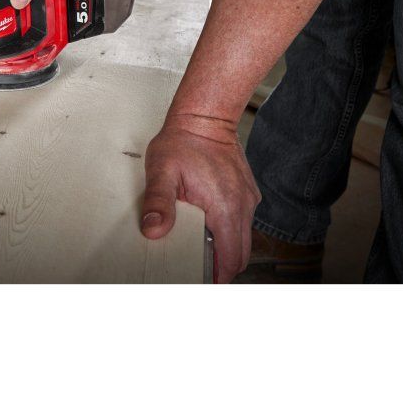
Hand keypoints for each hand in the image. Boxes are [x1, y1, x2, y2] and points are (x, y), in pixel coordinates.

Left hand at [141, 114, 261, 282]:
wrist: (205, 117)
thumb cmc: (183, 141)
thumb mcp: (161, 170)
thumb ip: (158, 202)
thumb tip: (154, 230)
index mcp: (225, 207)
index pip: (231, 258)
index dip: (218, 277)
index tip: (203, 284)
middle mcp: (242, 206)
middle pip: (241, 255)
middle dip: (223, 268)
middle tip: (199, 275)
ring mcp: (247, 199)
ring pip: (243, 239)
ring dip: (226, 249)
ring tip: (201, 253)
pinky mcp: (246, 193)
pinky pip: (242, 223)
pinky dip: (229, 232)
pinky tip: (208, 229)